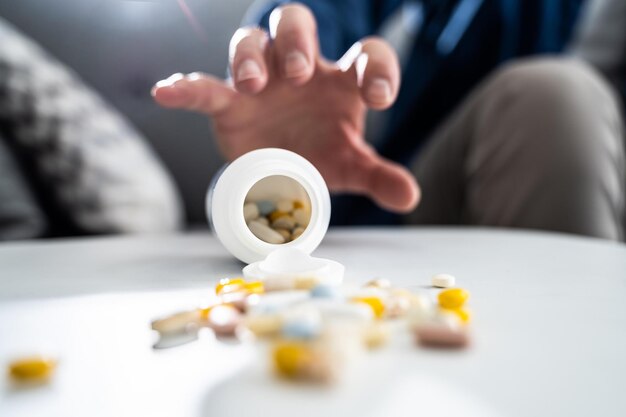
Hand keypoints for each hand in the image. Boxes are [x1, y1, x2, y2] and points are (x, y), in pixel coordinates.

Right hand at [152, 3, 418, 211]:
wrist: (283, 169)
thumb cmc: (322, 152)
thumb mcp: (352, 165)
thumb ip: (378, 176)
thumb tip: (411, 197)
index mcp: (341, 81)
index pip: (365, 55)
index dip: (376, 67)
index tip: (377, 98)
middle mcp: (300, 70)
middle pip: (295, 24)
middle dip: (298, 41)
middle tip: (301, 72)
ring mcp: (262, 82)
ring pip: (251, 42)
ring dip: (251, 56)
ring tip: (253, 83)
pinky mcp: (229, 102)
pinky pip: (205, 85)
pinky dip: (186, 86)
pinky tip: (167, 91)